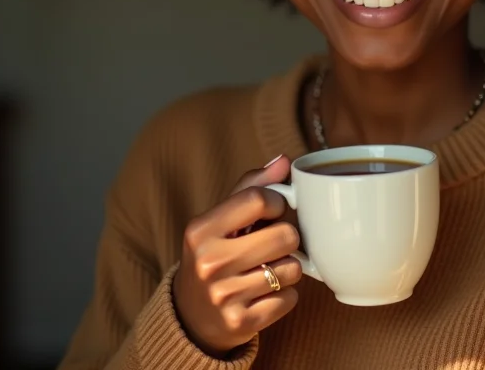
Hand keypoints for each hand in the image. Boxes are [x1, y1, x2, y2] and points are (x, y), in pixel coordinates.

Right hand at [172, 156, 301, 354]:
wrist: (192, 315)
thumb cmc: (215, 252)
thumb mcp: (222, 218)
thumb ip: (253, 185)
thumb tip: (285, 160)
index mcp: (201, 230)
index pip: (258, 199)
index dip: (277, 202)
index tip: (274, 210)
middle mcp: (209, 263)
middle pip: (285, 235)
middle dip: (287, 237)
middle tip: (273, 243)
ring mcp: (224, 297)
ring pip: (292, 268)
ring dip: (288, 267)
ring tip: (268, 267)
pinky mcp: (241, 324)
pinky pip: (291, 298)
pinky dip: (286, 294)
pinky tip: (266, 292)